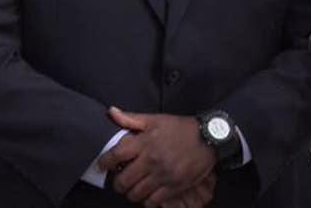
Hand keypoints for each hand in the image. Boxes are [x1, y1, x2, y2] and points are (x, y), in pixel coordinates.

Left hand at [97, 108, 216, 205]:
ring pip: (135, 194)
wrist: (209, 138)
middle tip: (121, 179)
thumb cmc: (181, 128)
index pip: (116, 155)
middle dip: (118, 183)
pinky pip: (152, 201)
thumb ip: (132, 118)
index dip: (104, 162)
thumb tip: (111, 112)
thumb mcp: (156, 119)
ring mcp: (163, 176)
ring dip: (131, 192)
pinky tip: (149, 192)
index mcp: (145, 143)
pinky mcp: (174, 187)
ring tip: (134, 186)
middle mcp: (152, 161)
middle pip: (123, 181)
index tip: (102, 165)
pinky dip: (147, 199)